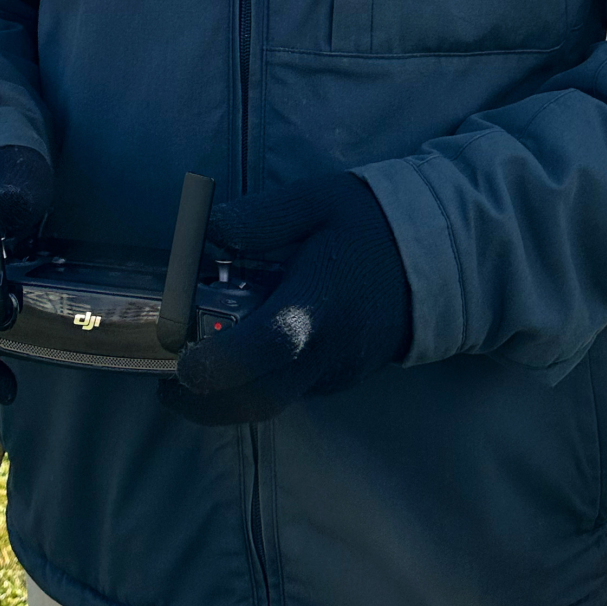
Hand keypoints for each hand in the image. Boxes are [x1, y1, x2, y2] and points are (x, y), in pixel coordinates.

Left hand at [159, 173, 411, 426]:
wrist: (437, 257)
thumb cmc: (368, 224)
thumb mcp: (316, 200)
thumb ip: (261, 217)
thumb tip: (207, 230)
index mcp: (320, 303)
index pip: (269, 346)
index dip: (220, 362)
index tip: (180, 364)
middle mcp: (328, 352)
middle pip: (260, 401)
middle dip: (206, 405)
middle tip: (169, 384)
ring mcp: (335, 373)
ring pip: (273, 404)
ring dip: (228, 398)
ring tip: (195, 366)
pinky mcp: (338, 380)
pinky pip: (291, 393)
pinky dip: (257, 387)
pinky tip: (239, 355)